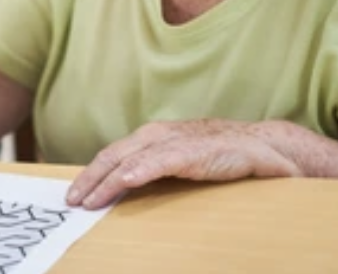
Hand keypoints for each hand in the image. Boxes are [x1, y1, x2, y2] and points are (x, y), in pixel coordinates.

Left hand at [66, 119, 301, 208]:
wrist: (265, 147)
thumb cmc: (219, 156)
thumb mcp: (179, 163)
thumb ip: (155, 172)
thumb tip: (125, 191)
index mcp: (152, 138)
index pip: (112, 156)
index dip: (91, 175)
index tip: (74, 196)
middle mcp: (157, 135)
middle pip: (113, 156)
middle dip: (90, 179)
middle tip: (72, 201)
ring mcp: (175, 141)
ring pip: (130, 159)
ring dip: (106, 180)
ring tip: (90, 199)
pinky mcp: (195, 151)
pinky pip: (161, 161)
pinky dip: (141, 170)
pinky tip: (126, 181)